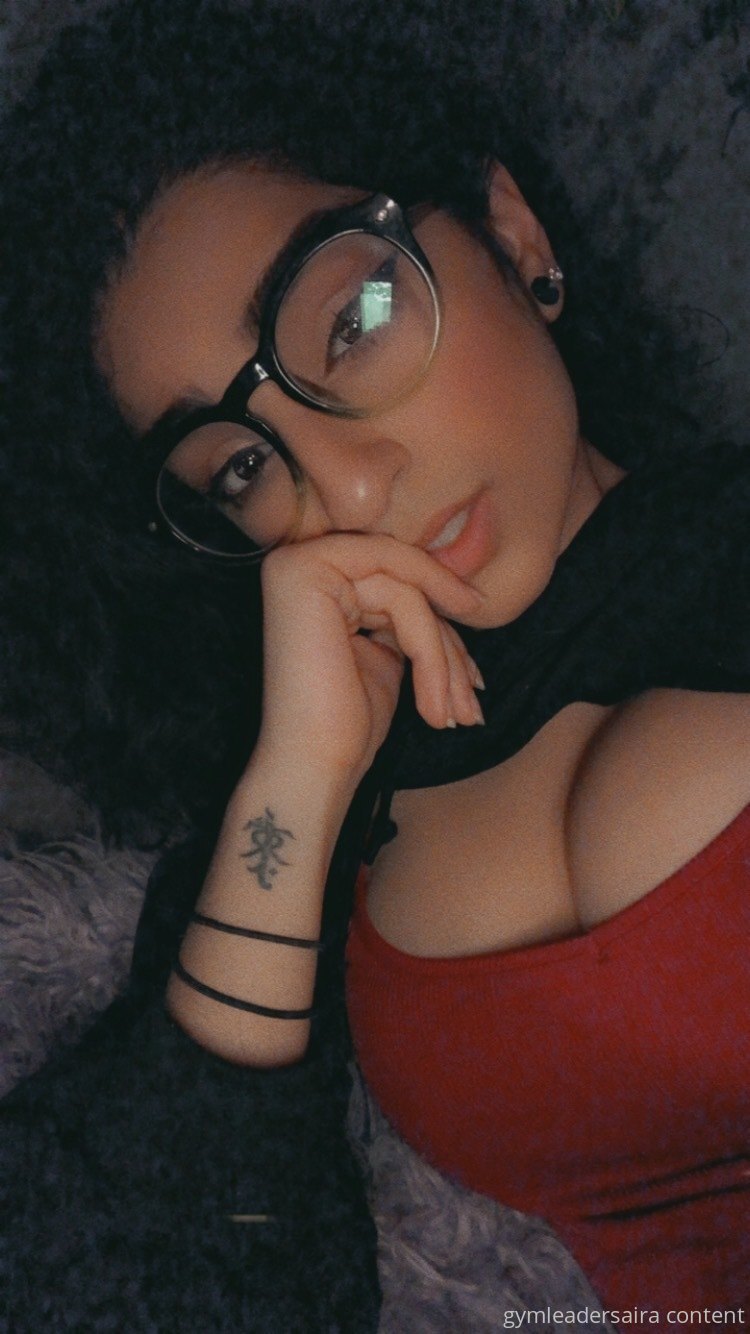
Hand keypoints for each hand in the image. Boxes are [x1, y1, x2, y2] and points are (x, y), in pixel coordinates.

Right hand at [255, 533, 485, 784]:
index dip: (443, 622)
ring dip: (444, 657)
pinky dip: (431, 652)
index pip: (398, 580)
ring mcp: (300, 563)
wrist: (312, 767)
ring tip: (458, 712)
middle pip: (406, 581)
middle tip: (475, 696)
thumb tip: (467, 594)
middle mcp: (299, 562)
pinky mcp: (308, 572)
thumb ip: (409, 615)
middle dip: (449, 643)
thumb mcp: (388, 653)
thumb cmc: (346, 723)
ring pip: (410, 591)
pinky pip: (402, 597)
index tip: (476, 674)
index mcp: (315, 579)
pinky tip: (434, 705)